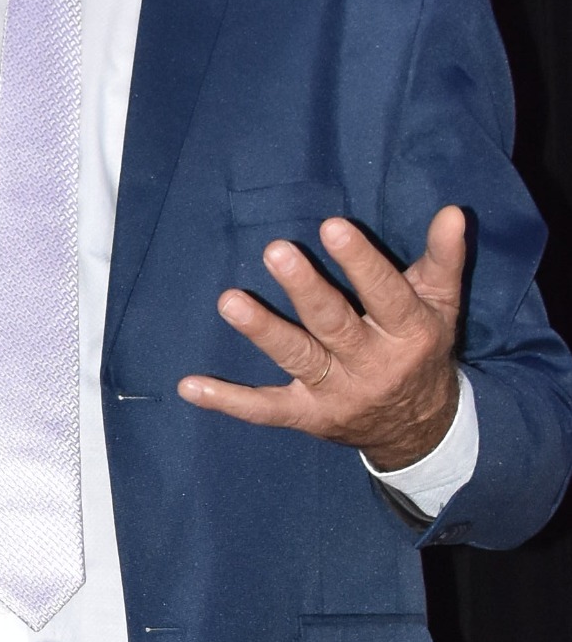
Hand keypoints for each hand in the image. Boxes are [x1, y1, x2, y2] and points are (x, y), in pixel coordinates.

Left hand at [179, 207, 465, 466]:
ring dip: (262, 331)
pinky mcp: (306, 416)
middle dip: (305, 290)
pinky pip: (263, 410)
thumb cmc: (422, 349)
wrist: (418, 429)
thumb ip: (443, 259)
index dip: (360, 263)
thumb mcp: (442, 306)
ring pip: (297, 359)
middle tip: (276, 251)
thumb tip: (452, 211)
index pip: (385, 294)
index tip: (333, 227)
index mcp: (408, 333)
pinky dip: (227, 400)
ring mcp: (335, 393)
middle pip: (334, 324)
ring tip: (229, 301)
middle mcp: (371, 365)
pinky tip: (189, 385)